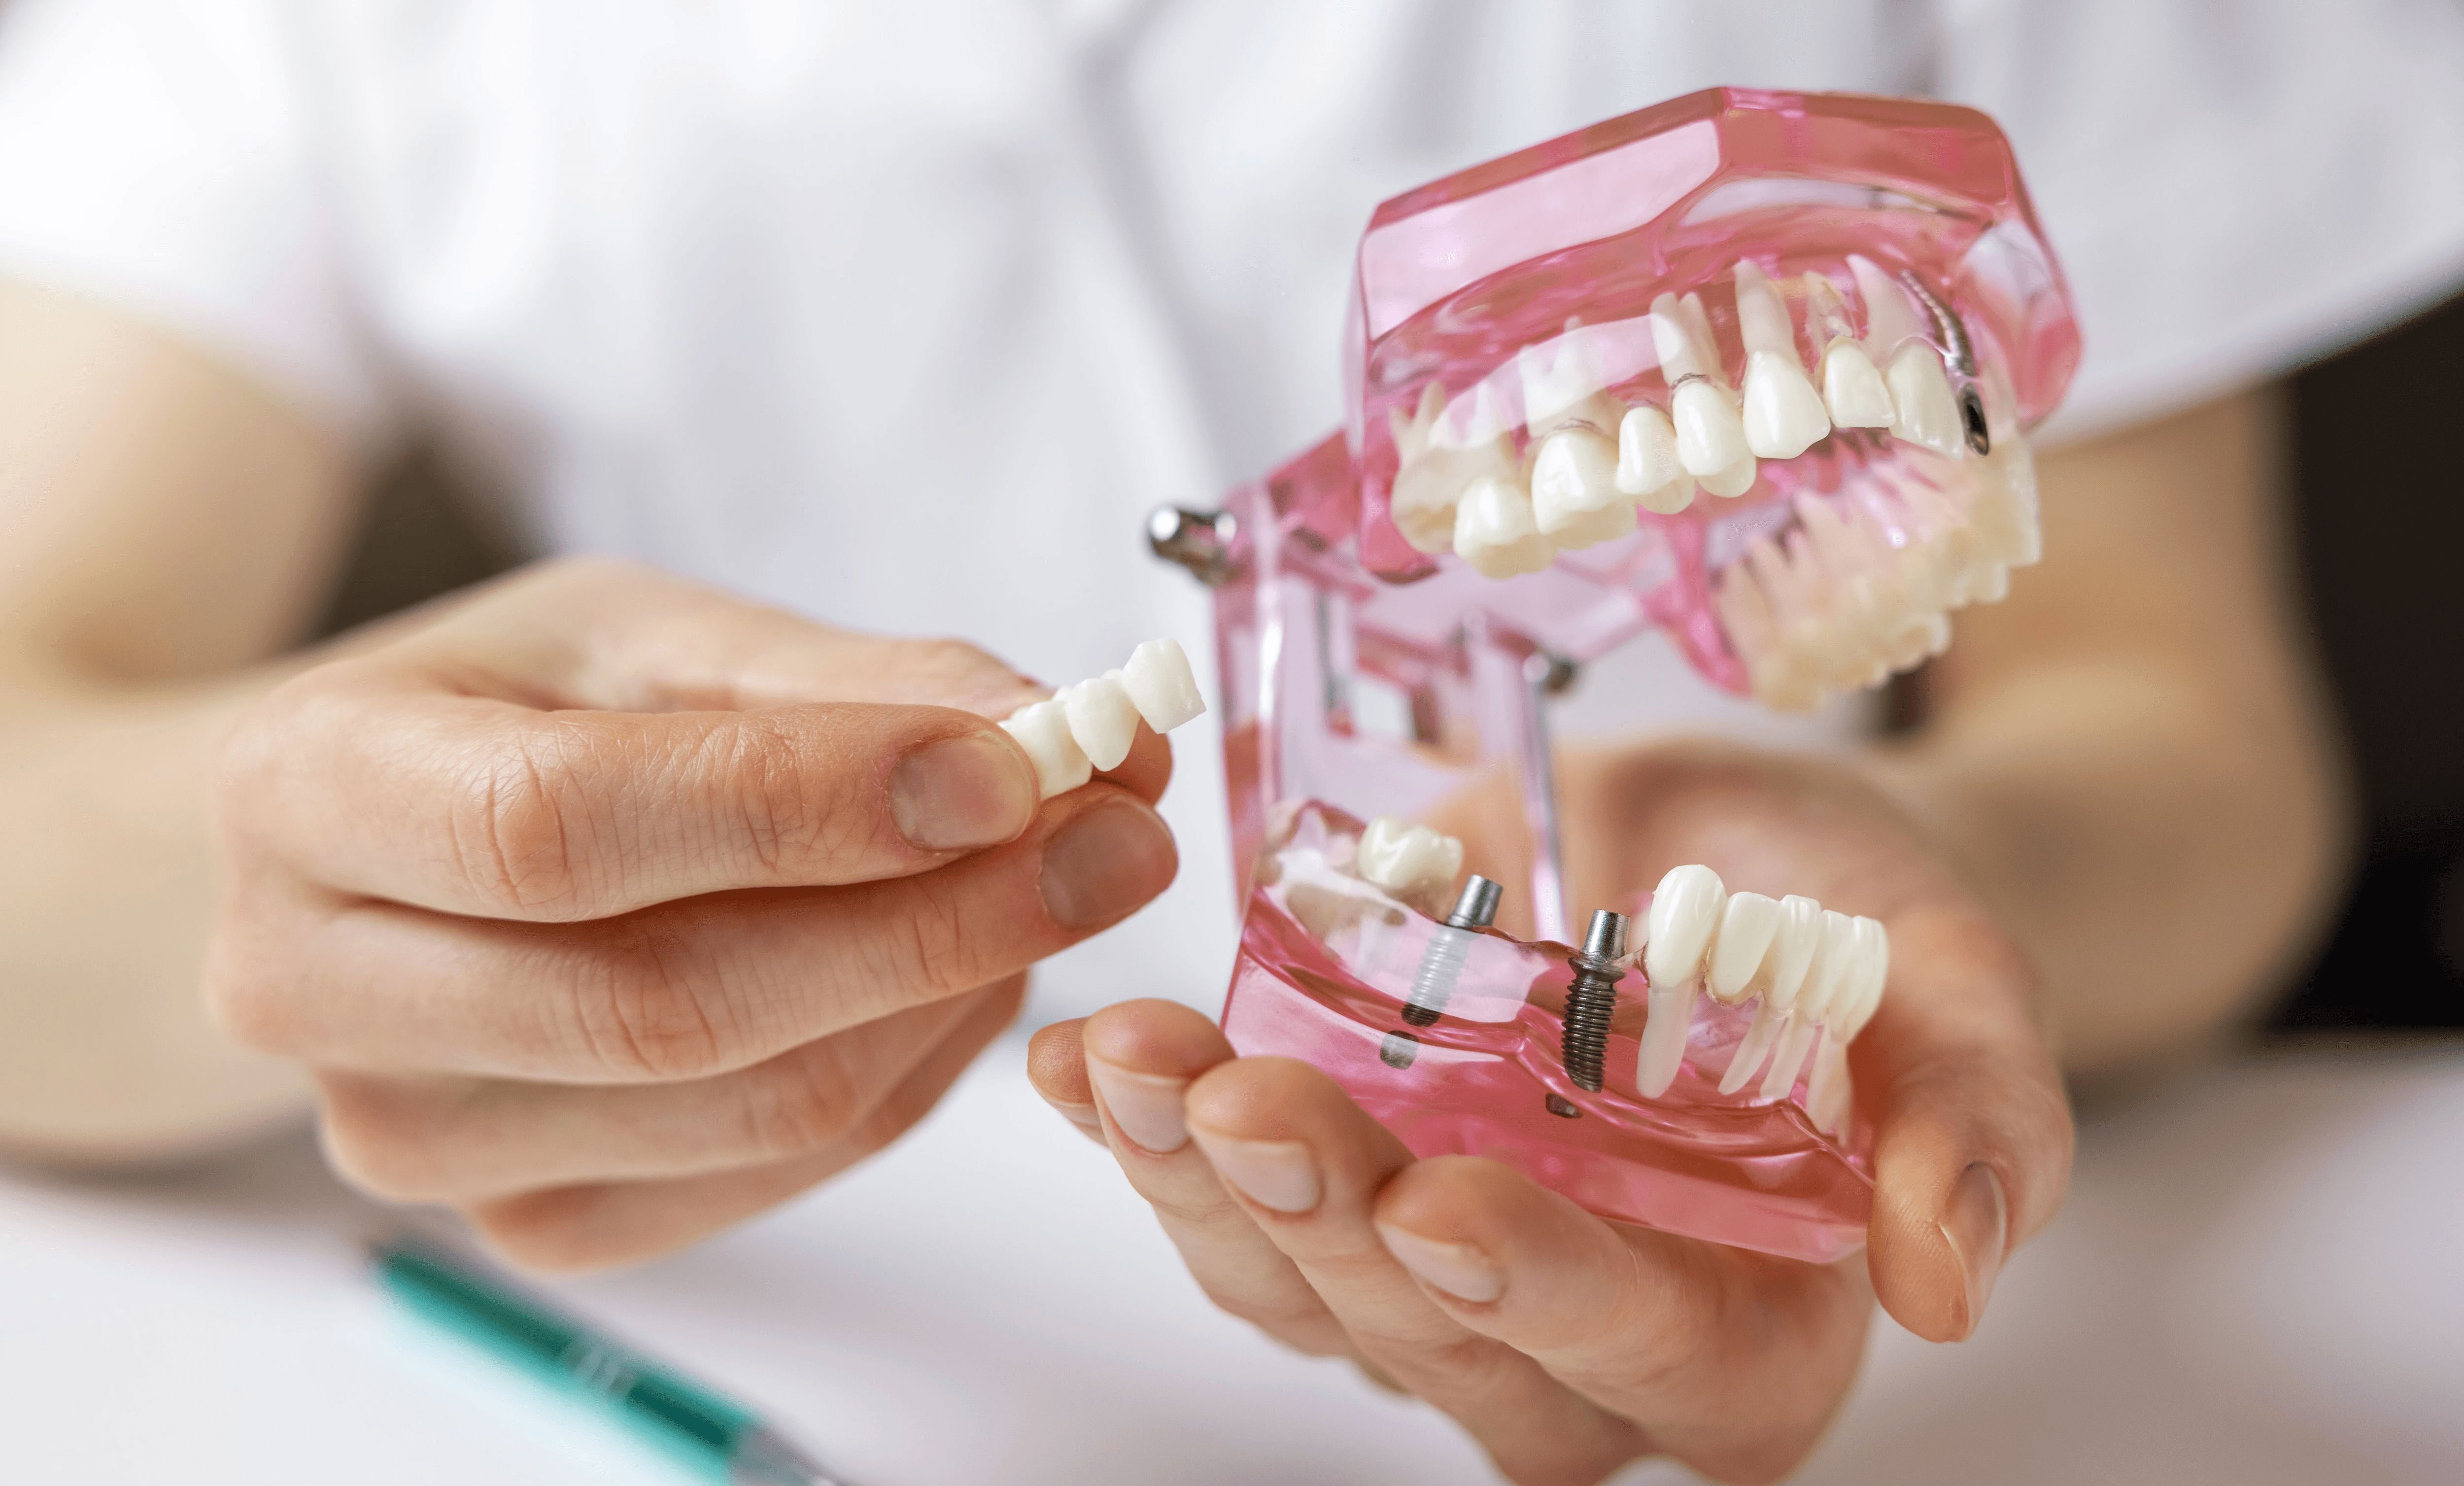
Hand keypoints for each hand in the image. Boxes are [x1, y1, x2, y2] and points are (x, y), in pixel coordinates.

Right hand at [209, 558, 1177, 1267]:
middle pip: (667, 999)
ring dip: (949, 995)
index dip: (808, 804)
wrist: (391, 845)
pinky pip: (766, 1172)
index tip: (1019, 763)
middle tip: (1124, 834)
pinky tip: (965, 973)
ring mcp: (414, 1139)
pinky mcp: (523, 1223)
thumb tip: (1056, 729)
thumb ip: (845, 685)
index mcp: (309, 788)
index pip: (563, 826)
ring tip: (1062, 882)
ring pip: (745, 1103)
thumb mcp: (653, 635)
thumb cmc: (516, 711)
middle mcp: (316, 989)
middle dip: (939, 918)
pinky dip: (907, 1070)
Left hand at [1029, 742, 2069, 1483]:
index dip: (1545, 1297)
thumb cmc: (1863, 926)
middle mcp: (1576, 1338)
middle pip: (1436, 1340)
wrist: (1741, 850)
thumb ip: (1979, 1123)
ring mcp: (1435, 1272)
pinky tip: (1088, 1058)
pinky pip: (1224, 1196)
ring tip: (1134, 1064)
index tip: (1443, 1204)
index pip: (1649, 1360)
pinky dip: (1143, 1129)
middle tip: (1245, 1101)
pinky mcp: (1339, 1187)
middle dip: (1327, 1224)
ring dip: (1197, 1186)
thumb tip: (1950, 1284)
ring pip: (1299, 1288)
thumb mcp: (1954, 983)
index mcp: (1747, 1327)